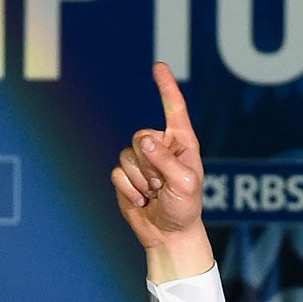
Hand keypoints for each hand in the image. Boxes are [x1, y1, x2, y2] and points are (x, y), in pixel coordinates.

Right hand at [111, 62, 214, 282]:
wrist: (168, 234)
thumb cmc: (186, 207)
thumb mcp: (185, 182)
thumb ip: (165, 159)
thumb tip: (143, 140)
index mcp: (182, 141)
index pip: (173, 108)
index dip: (165, 87)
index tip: (158, 67)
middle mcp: (160, 146)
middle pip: (140, 137)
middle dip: (149, 164)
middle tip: (162, 185)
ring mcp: (141, 161)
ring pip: (126, 156)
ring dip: (140, 180)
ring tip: (154, 194)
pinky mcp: (125, 177)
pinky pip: (117, 173)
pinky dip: (128, 190)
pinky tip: (141, 201)